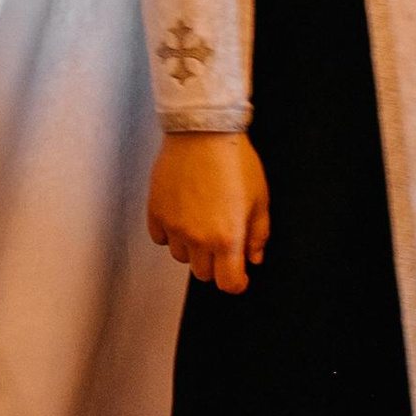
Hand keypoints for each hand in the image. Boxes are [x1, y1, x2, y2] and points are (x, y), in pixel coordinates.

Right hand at [147, 133, 269, 293]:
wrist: (203, 131)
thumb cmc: (234, 161)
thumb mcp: (260, 199)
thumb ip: (258, 234)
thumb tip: (254, 256)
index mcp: (226, 238)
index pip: (228, 284)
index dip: (237, 283)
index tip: (239, 275)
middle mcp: (197, 237)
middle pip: (203, 273)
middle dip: (216, 263)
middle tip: (222, 242)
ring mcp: (173, 225)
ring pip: (181, 256)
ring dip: (192, 248)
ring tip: (201, 223)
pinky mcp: (155, 211)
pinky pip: (160, 237)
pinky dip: (171, 233)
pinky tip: (182, 215)